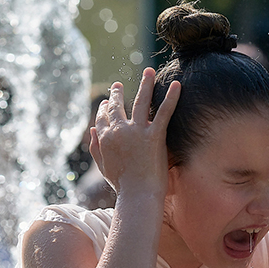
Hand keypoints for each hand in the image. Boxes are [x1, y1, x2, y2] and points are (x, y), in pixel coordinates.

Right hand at [89, 67, 180, 198]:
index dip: (105, 108)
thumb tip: (91, 130)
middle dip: (118, 93)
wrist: (137, 196)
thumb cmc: (123, 186)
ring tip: (150, 71)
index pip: (103, 117)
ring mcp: (137, 132)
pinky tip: (177, 84)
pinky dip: (171, 97)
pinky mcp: (154, 136)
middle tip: (119, 84)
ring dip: (146, 83)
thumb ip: (96, 147)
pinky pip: (164, 111)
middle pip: (118, 106)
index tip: (107, 101)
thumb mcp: (104, 167)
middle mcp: (119, 131)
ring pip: (141, 101)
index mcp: (105, 138)